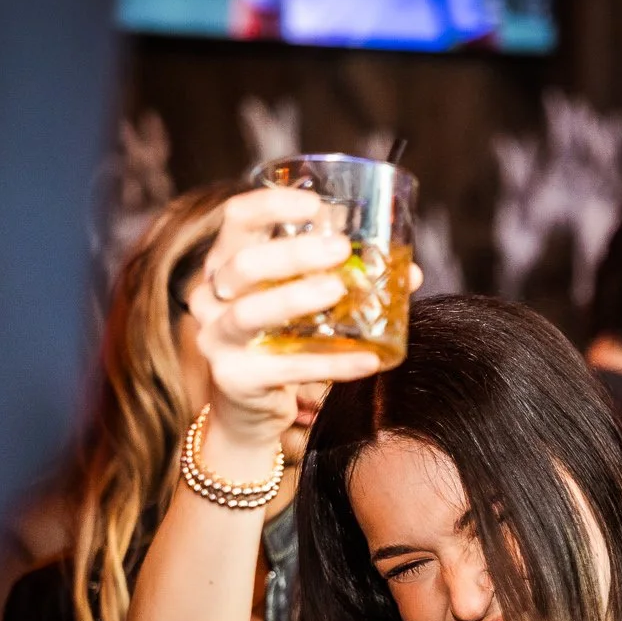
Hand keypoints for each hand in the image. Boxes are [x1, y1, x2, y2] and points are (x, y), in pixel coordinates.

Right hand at [189, 188, 384, 466]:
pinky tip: (368, 361)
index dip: (271, 205)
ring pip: (250, 313)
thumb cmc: (280, 346)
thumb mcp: (302, 306)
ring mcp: (217, 340)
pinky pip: (284, 367)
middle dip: (291, 254)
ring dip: (297, 298)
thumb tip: (410, 274)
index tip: (315, 205)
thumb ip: (343, 283)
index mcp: (226, 266)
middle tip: (339, 250)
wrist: (250, 415)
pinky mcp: (234, 379)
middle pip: (242, 265)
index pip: (237, 219)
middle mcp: (211, 298)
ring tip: (340, 291)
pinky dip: (330, 364)